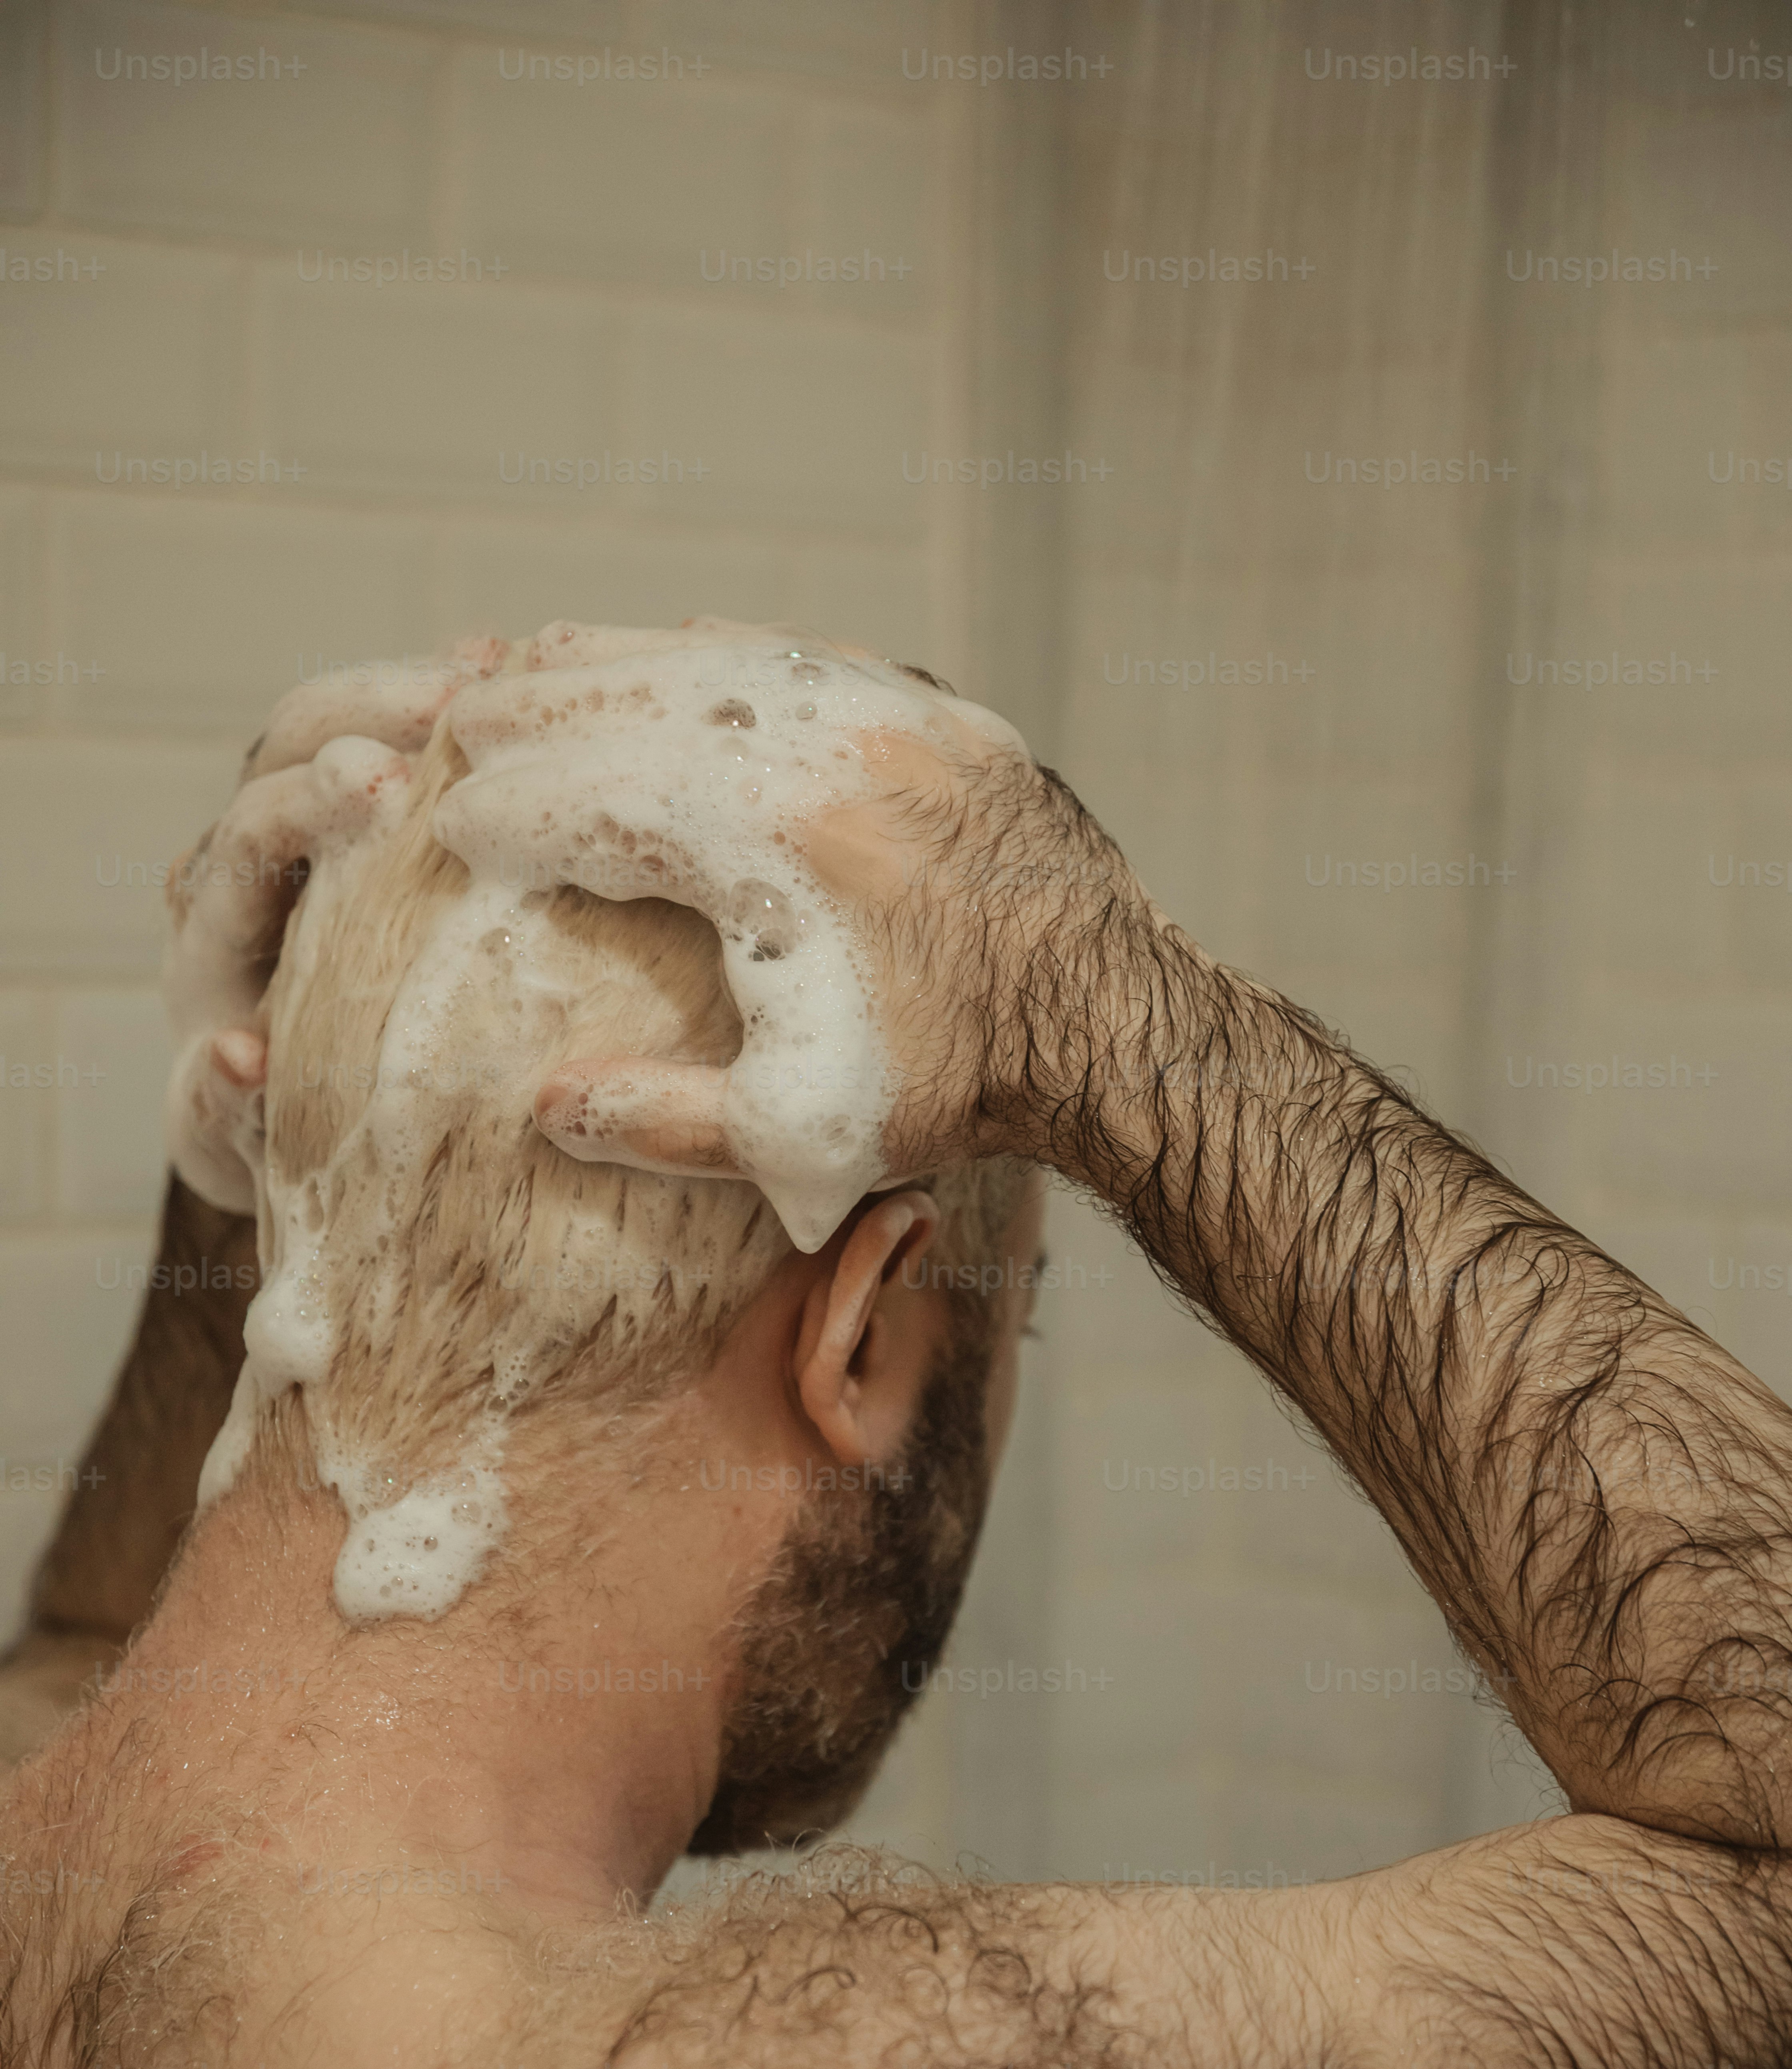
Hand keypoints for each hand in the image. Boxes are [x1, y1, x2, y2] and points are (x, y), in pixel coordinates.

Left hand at [172, 623, 776, 1209]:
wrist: (299, 1138)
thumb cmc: (272, 1153)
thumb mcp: (238, 1150)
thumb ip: (225, 1110)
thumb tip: (234, 1053)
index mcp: (212, 939)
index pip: (248, 838)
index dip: (307, 802)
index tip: (381, 784)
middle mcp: (245, 865)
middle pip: (286, 742)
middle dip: (369, 711)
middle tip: (457, 708)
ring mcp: (310, 832)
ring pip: (345, 719)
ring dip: (424, 690)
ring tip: (512, 668)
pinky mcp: (367, 822)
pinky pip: (406, 737)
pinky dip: (463, 706)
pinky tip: (535, 677)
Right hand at [506, 634, 1146, 1245]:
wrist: (1113, 1031)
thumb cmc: (954, 1087)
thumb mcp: (797, 1137)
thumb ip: (664, 1124)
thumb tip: (552, 1107)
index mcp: (773, 847)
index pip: (598, 802)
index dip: (512, 811)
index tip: (453, 823)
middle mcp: (830, 755)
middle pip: (645, 704)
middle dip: (541, 710)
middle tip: (462, 715)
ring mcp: (896, 722)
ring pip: (727, 662)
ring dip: (626, 660)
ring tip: (545, 659)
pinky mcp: (947, 720)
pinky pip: (816, 657)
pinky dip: (737, 653)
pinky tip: (691, 646)